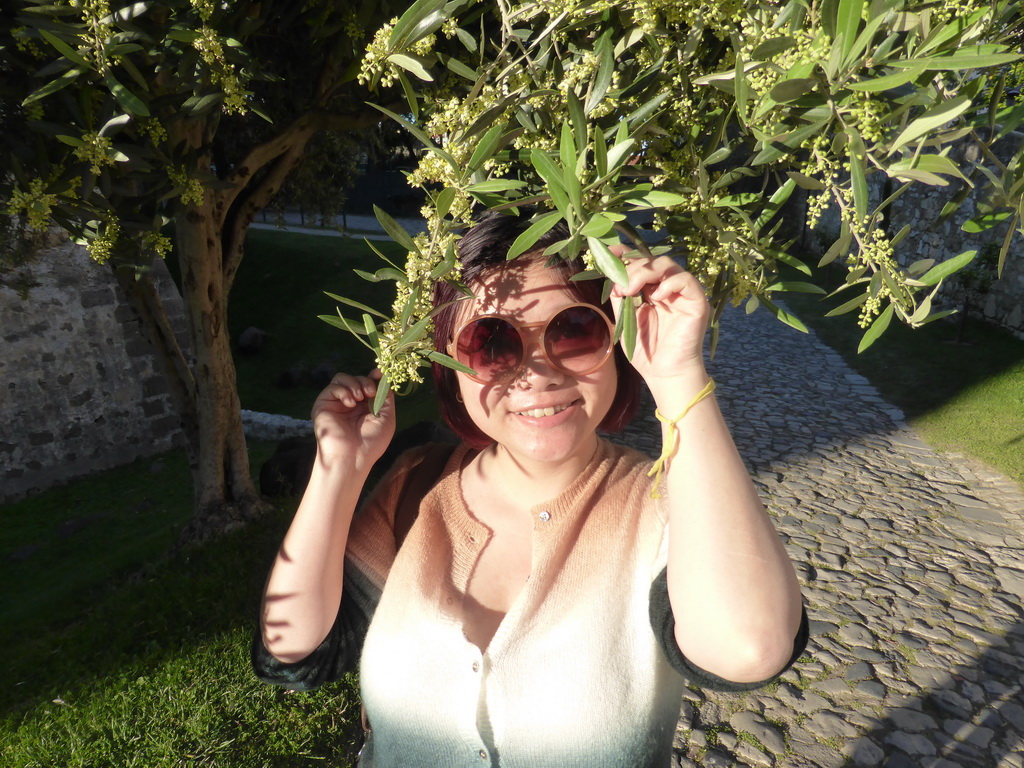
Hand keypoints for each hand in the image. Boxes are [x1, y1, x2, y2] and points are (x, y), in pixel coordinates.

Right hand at [311, 369, 395, 470]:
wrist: (352, 457)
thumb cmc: (371, 442)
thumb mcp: (386, 418)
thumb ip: (386, 398)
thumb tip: (385, 379)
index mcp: (365, 406)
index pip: (368, 383)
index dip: (374, 376)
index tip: (379, 373)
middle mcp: (351, 403)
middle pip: (357, 378)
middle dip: (366, 381)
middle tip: (370, 393)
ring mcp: (337, 403)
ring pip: (342, 378)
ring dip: (354, 383)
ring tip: (360, 397)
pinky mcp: (323, 404)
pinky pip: (332, 387)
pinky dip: (343, 391)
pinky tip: (350, 403)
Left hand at [609, 255, 709, 383]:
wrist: (663, 373)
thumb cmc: (645, 351)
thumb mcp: (625, 319)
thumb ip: (620, 297)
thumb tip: (611, 275)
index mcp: (650, 290)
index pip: (640, 262)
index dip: (625, 254)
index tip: (609, 253)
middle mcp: (667, 288)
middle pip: (652, 260)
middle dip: (631, 268)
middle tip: (619, 287)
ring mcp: (683, 294)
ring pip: (667, 265)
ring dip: (644, 272)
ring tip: (630, 290)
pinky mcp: (696, 302)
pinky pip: (686, 280)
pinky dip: (669, 283)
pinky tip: (656, 297)